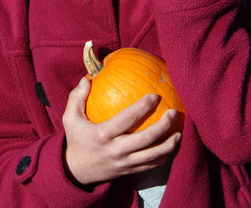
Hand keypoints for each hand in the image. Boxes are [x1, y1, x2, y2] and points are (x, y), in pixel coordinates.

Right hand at [62, 77, 181, 185]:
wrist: (76, 172)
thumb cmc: (76, 139)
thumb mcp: (70, 119)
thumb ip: (77, 97)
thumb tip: (87, 78)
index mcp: (103, 135)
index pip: (126, 119)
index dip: (143, 107)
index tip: (155, 95)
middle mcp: (116, 150)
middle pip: (145, 139)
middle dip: (163, 126)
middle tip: (173, 112)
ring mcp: (124, 163)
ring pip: (152, 156)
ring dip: (169, 144)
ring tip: (179, 132)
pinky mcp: (129, 171)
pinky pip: (151, 165)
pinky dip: (164, 156)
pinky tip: (172, 144)